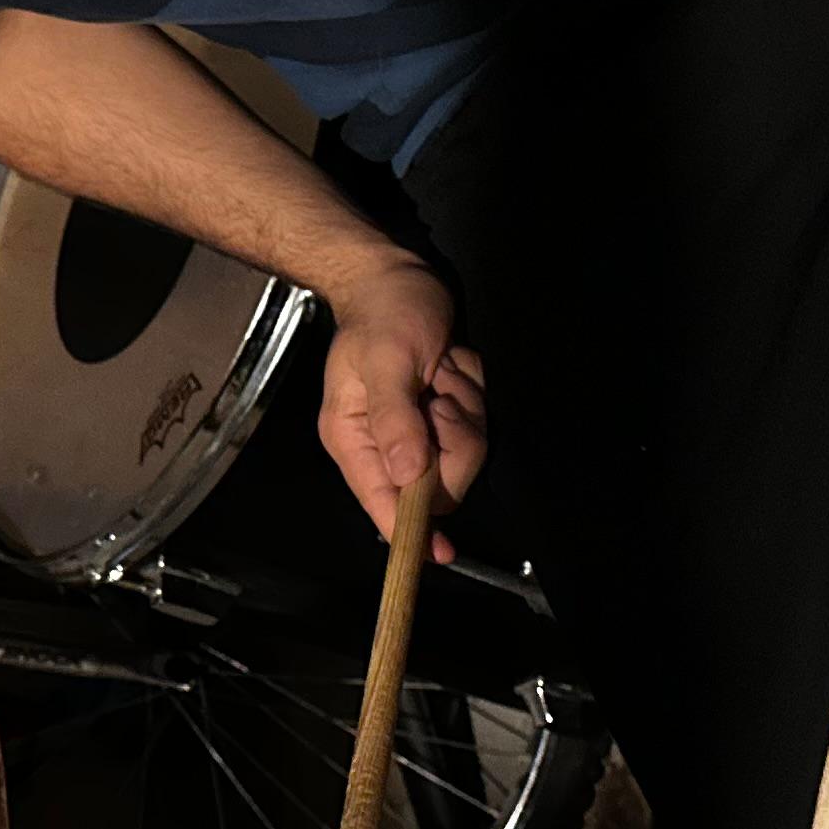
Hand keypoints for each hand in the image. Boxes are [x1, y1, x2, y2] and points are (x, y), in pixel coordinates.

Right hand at [316, 257, 484, 562]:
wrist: (395, 276)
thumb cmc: (382, 312)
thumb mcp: (386, 361)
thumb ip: (395, 419)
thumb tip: (406, 475)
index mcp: (354, 438)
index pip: (381, 501)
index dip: (409, 530)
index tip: (436, 552)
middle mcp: (384, 443)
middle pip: (437, 481)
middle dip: (452, 439)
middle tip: (437, 396)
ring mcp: (415, 432)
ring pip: (462, 454)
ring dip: (463, 409)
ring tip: (441, 373)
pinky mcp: (440, 418)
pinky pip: (474, 427)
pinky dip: (471, 394)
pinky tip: (450, 369)